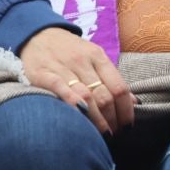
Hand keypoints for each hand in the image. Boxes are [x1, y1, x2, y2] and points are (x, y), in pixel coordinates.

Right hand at [17, 27, 135, 135]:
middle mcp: (82, 61)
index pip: (119, 88)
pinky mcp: (43, 73)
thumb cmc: (68, 50)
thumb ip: (111, 78)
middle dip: (112, 120)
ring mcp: (62, 67)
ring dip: (96, 121)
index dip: (126, 111)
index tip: (126, 125)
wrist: (36, 33)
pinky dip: (74, 107)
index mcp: (97, 56)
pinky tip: (80, 121)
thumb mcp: (92, 56)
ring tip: (100, 135)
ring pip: (86, 97)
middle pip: (104, 96)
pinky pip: (61, 91)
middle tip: (113, 133)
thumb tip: (133, 101)